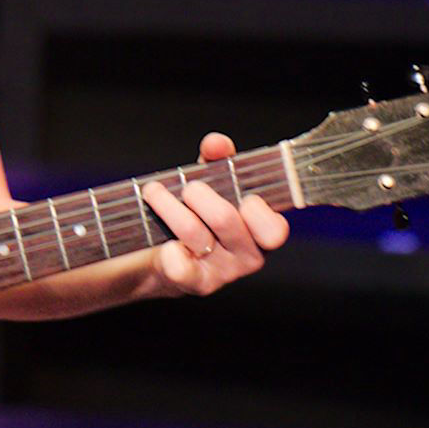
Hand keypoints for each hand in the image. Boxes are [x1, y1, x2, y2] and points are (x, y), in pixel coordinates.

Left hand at [141, 132, 290, 296]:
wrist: (170, 254)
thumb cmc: (199, 213)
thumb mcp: (212, 183)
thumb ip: (218, 160)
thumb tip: (217, 143)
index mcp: (261, 230)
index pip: (274, 230)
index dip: (259, 212)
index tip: (243, 197)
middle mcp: (248, 255)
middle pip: (225, 220)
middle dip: (198, 194)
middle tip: (187, 187)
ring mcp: (223, 272)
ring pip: (195, 234)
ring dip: (168, 207)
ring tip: (154, 192)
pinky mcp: (196, 284)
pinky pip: (182, 268)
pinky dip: (170, 253)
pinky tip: (165, 243)